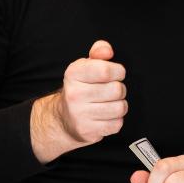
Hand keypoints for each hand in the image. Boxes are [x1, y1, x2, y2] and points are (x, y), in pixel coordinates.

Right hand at [31, 40, 126, 162]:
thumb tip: (108, 51)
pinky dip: (116, 120)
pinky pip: (117, 124)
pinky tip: (106, 116)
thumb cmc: (81, 88)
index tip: (116, 74)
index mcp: (73, 74)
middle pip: (117, 90)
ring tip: (110, 103)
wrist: (63, 119)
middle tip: (111, 90)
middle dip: (119, 89)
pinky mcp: (87, 131)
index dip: (118, 71)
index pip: (106, 70)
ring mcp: (80, 115)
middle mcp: (74, 94)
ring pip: (119, 108)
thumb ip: (98, 52)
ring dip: (120, 105)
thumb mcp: (86, 65)